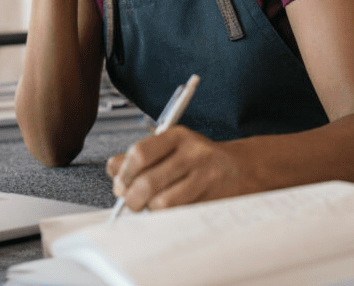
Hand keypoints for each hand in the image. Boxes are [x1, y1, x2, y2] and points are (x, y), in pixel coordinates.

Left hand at [106, 126, 249, 211]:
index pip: (140, 153)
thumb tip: (114, 172)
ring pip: (163, 203)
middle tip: (131, 202)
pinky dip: (167, 217)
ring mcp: (205, 177)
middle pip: (148, 182)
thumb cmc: (199, 159)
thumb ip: (140, 158)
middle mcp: (193, 153)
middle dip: (132, 198)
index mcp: (177, 136)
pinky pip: (180, 214)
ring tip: (151, 206)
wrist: (240, 169)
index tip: (120, 183)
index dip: (124, 173)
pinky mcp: (213, 199)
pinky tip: (169, 211)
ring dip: (150, 210)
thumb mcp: (171, 148)